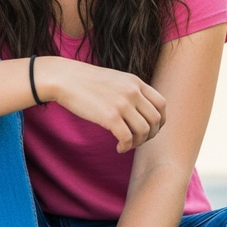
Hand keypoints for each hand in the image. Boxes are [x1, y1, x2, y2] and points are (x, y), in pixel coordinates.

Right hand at [37, 57, 165, 152]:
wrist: (64, 78)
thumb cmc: (86, 82)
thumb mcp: (115, 79)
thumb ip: (130, 90)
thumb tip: (140, 110)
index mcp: (135, 82)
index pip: (161, 104)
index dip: (160, 120)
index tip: (151, 129)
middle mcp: (133, 92)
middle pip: (155, 120)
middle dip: (150, 134)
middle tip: (138, 140)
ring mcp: (122, 104)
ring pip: (144, 131)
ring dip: (138, 143)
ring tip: (127, 144)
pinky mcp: (110, 117)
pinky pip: (127, 138)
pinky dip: (126, 147)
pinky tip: (119, 148)